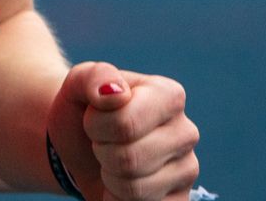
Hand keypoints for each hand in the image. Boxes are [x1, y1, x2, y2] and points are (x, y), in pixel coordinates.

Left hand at [47, 60, 199, 200]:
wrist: (84, 145)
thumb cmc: (84, 111)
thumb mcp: (78, 84)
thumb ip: (93, 77)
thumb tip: (115, 92)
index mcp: (169, 95)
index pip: (125, 123)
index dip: (95, 126)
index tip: (95, 118)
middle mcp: (186, 133)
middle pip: (129, 159)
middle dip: (101, 153)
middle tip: (102, 143)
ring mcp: (187, 170)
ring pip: (134, 189)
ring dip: (109, 179)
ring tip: (112, 162)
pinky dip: (118, 200)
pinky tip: (121, 186)